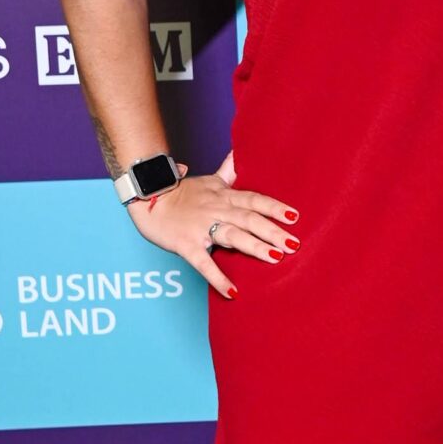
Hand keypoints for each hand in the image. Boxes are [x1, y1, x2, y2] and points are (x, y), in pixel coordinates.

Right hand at [125, 148, 297, 300]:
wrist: (148, 199)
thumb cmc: (182, 193)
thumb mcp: (210, 179)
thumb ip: (229, 169)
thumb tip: (242, 151)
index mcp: (225, 196)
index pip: (254, 200)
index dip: (274, 207)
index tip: (294, 217)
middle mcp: (217, 210)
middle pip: (248, 218)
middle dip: (272, 230)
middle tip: (294, 243)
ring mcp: (201, 227)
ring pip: (231, 235)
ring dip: (253, 247)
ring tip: (275, 258)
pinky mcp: (186, 245)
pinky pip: (203, 263)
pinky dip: (218, 278)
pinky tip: (233, 292)